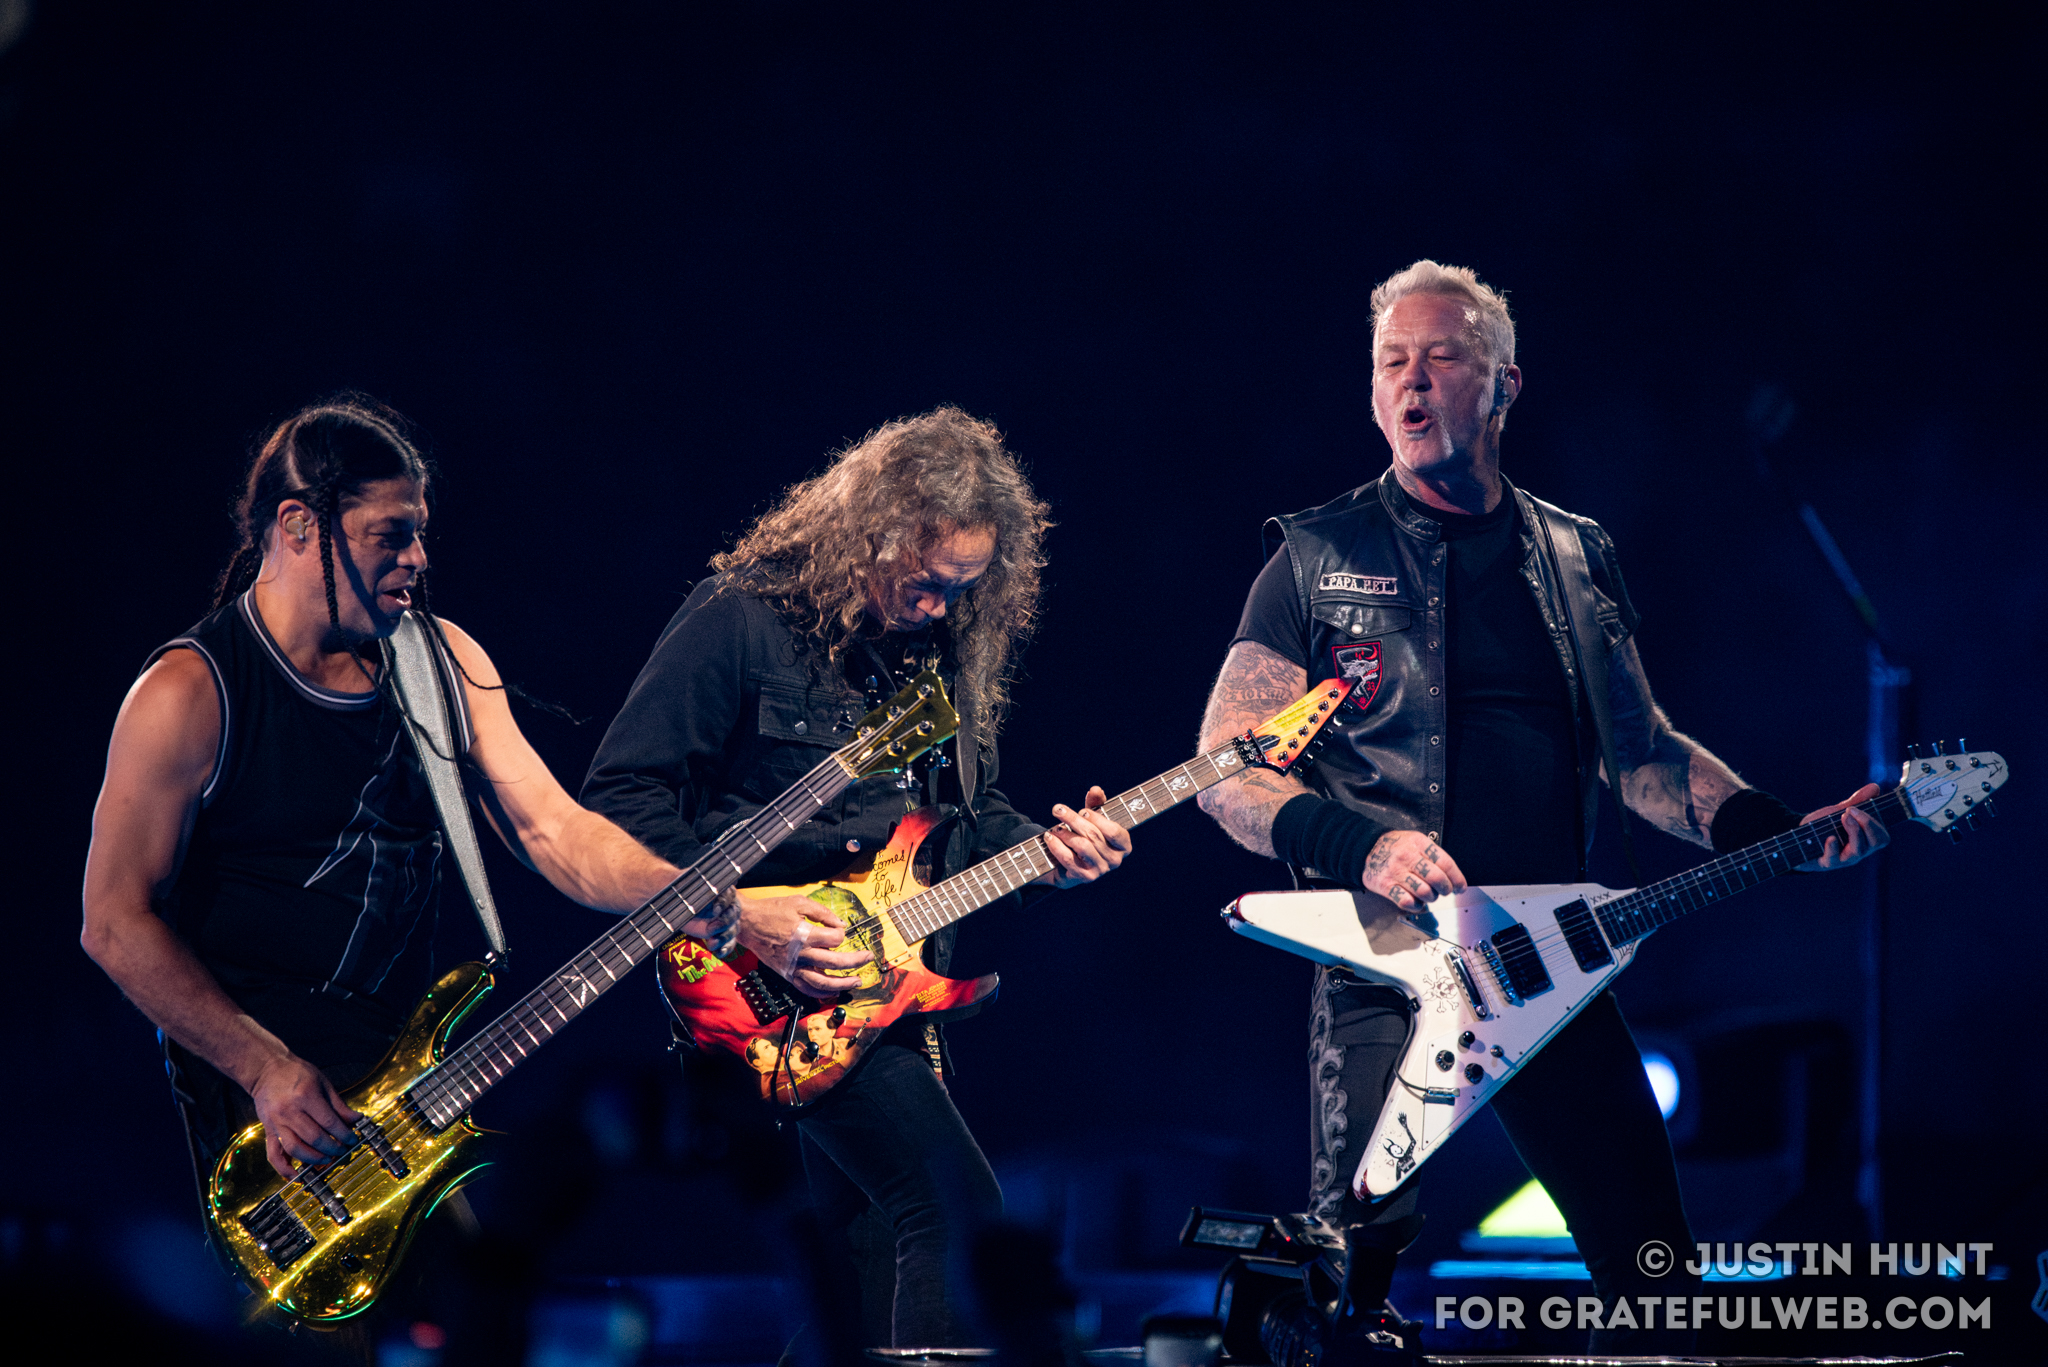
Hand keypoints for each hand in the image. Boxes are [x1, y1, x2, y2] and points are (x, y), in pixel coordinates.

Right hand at [249, 1055, 360, 1178]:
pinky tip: (297, 1175)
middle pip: (314, 1137)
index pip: (329, 1122)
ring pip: (295, 1148)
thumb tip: (356, 1120)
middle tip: (342, 1151)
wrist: (266, 1070)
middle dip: (332, 1148)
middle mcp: (290, 1111)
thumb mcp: (323, 1083)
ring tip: (326, 1160)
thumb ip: (338, 1105)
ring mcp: (277, 1123)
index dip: (344, 1134)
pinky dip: (284, 1169)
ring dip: (313, 1159)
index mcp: (306, 1096)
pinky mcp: (268, 1131)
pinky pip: (273, 1154)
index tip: (353, 1139)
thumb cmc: (297, 1073)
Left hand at [679, 893, 741, 957]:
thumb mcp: (688, 891)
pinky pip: (729, 942)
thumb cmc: (682, 895)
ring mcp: (725, 920)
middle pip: (734, 913)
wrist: (674, 906)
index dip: (723, 903)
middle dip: (724, 922)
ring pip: (733, 929)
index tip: (715, 909)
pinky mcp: (720, 934)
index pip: (729, 894)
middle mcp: (726, 905)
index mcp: (720, 890)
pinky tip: (719, 953)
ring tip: (712, 943)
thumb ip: (699, 893)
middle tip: (711, 929)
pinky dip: (726, 948)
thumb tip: (710, 902)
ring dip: (724, 937)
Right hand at [734, 892, 872, 996]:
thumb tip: (841, 924)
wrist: (747, 924)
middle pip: (834, 962)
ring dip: (842, 983)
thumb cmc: (772, 911)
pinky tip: (833, 990)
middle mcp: (800, 954)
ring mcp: (793, 967)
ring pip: (822, 982)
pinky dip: (821, 992)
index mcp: (804, 935)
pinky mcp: (787, 974)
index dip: (841, 933)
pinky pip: (806, 989)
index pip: (835, 939)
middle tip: (868, 958)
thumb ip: (822, 912)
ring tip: (857, 981)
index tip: (838, 929)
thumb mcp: (799, 902)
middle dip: (855, 961)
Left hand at [1036, 786, 1132, 888]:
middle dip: (1073, 820)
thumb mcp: (1093, 818)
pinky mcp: (1085, 877)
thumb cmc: (1086, 836)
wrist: (1071, 864)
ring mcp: (1101, 870)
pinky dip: (1057, 846)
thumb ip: (1096, 803)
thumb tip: (1095, 790)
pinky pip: (1069, 859)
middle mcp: (1115, 860)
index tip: (1082, 810)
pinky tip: (1049, 838)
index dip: (1097, 819)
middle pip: (1094, 835)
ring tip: (1055, 827)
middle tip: (1058, 810)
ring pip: (1082, 846)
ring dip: (1065, 834)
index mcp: (1123, 845)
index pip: (1114, 831)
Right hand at [1363, 830, 1466, 908]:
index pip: (1446, 863)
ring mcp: (1396, 871)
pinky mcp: (1386, 885)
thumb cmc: (1395, 847)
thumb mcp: (1416, 841)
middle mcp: (1407, 856)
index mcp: (1419, 843)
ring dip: (1431, 898)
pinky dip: (1416, 905)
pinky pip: (1407, 901)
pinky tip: (1416, 900)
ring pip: (1424, 892)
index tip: (1460, 887)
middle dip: (1446, 889)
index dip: (1457, 878)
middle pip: (1437, 879)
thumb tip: (1453, 877)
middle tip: (1445, 891)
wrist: (1366, 848)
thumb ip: (1433, 856)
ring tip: (1429, 895)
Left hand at [1795, 783, 1889, 869]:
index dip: (1875, 823)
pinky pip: (1834, 859)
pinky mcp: (1826, 863)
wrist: (1798, 841)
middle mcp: (1858, 851)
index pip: (1882, 837)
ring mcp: (1843, 859)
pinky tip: (1830, 838)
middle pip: (1876, 842)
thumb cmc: (1823, 827)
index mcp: (1864, 841)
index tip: (1855, 808)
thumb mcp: (1839, 812)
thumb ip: (1857, 801)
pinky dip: (1832, 847)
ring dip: (1853, 831)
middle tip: (1849, 811)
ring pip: (1858, 850)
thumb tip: (1875, 787)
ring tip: (1842, 818)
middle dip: (1867, 823)